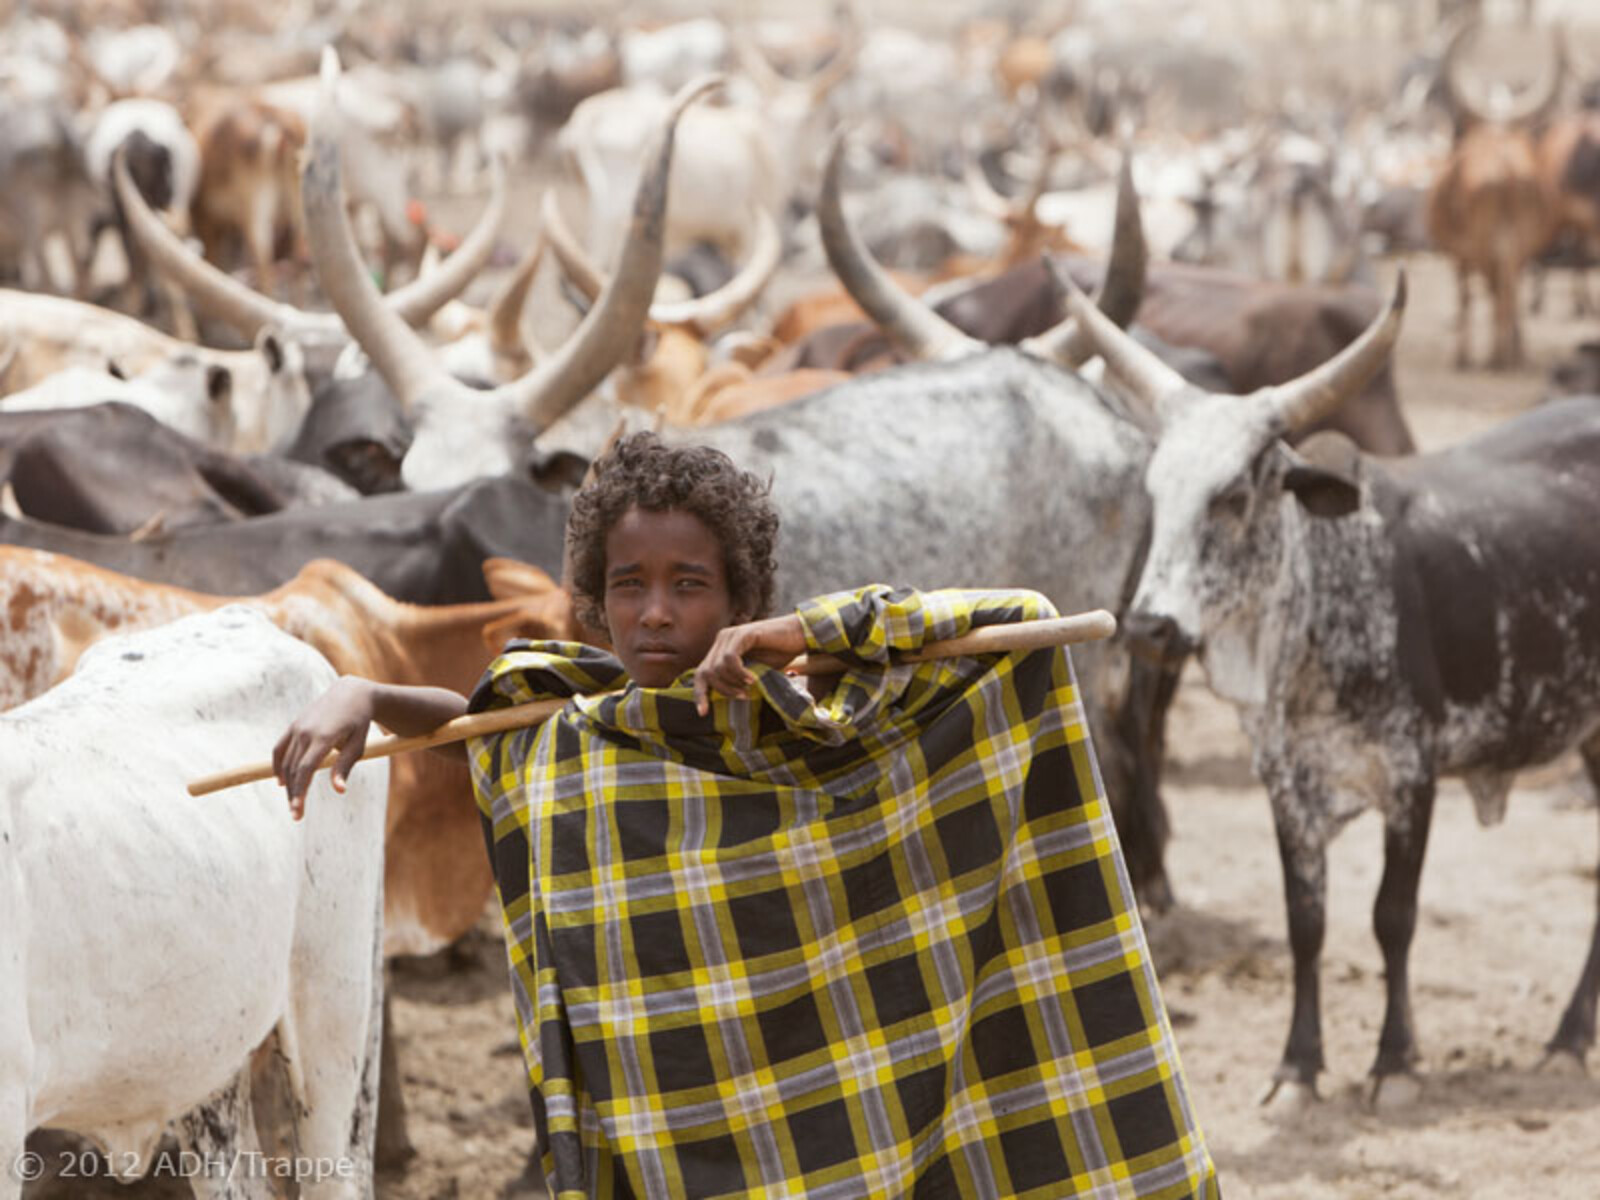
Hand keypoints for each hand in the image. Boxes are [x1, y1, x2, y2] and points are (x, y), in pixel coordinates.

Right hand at [272, 676, 375, 820]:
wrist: (351, 693)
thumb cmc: (359, 723)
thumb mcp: (358, 744)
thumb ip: (345, 766)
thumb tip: (339, 790)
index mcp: (323, 737)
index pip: (305, 770)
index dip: (299, 793)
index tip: (297, 813)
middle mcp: (306, 732)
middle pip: (293, 770)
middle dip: (293, 794)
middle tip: (296, 815)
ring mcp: (297, 727)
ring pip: (285, 762)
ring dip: (287, 784)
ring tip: (294, 802)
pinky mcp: (293, 725)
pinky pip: (280, 748)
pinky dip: (278, 765)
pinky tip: (281, 782)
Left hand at [692, 615, 805, 715]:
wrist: (799, 634)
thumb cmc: (779, 653)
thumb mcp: (754, 671)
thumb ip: (737, 680)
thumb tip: (727, 699)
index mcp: (722, 648)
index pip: (701, 672)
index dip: (699, 694)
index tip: (703, 712)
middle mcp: (722, 639)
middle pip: (706, 672)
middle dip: (722, 690)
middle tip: (742, 696)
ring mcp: (731, 635)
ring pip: (717, 667)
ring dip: (732, 682)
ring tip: (749, 687)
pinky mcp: (743, 634)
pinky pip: (730, 659)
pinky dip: (740, 673)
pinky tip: (752, 678)